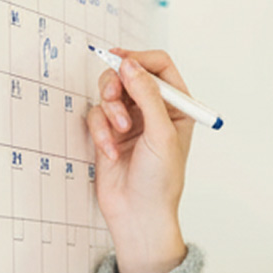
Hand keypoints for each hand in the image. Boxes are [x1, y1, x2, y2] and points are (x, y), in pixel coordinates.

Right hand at [85, 48, 193, 272]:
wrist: (138, 214)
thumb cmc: (160, 180)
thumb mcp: (160, 133)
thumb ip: (146, 95)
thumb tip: (130, 64)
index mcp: (176, 106)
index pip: (159, 66)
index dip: (140, 59)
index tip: (120, 61)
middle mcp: (153, 110)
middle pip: (129, 74)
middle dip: (117, 83)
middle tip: (113, 95)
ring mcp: (130, 120)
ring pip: (109, 93)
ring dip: (109, 109)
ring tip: (117, 132)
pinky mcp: (109, 133)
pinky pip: (95, 115)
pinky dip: (100, 131)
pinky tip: (110, 151)